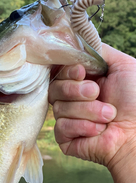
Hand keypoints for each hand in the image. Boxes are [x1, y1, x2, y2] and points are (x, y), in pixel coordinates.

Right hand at [49, 43, 135, 172]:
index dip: (68, 70)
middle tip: (97, 93)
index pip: (60, 70)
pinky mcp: (65, 138)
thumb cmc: (135, 101)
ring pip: (59, 107)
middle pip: (55, 87)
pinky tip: (98, 130)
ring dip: (88, 111)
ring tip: (108, 116)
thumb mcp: (123, 65)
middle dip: (77, 90)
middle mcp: (74, 99)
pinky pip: (61, 127)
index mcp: (84, 81)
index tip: (82, 72)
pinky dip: (83, 126)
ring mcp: (68, 119)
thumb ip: (98, 51)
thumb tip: (76, 44)